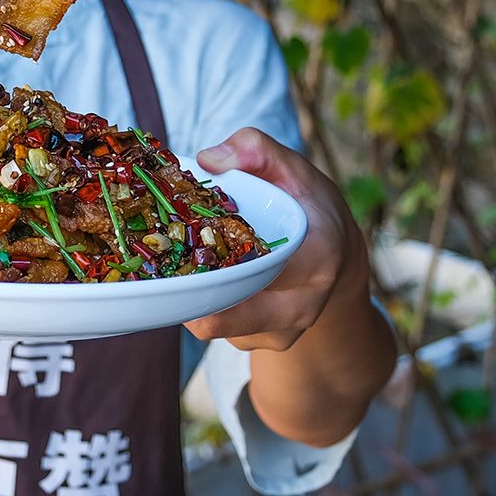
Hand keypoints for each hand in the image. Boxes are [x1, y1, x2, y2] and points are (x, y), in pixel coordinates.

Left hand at [183, 127, 368, 350]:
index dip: (214, 260)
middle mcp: (302, 304)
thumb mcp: (294, 170)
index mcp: (317, 258)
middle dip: (186, 283)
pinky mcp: (260, 344)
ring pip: (214, 322)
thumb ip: (255, 150)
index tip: (178, 240)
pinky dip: (200, 301)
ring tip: (177, 257)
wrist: (337, 260)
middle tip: (157, 253)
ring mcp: (281, 331)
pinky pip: (216, 327)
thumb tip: (208, 160)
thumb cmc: (311, 210)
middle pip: (225, 311)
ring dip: (190, 292)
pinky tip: (199, 273)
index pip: (260, 268)